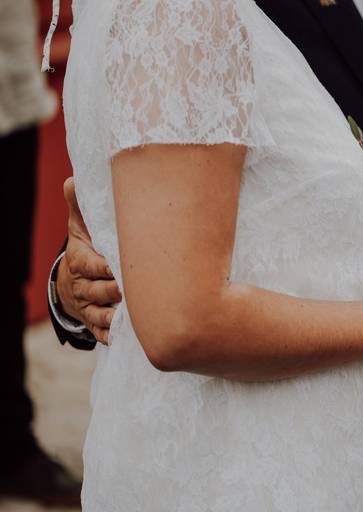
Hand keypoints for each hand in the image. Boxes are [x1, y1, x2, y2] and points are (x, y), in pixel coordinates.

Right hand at [57, 178, 120, 343]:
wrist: (74, 281)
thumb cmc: (87, 248)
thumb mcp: (82, 227)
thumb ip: (81, 206)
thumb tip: (72, 179)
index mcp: (81, 261)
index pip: (90, 265)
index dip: (104, 266)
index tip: (119, 266)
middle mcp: (83, 286)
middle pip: (99, 290)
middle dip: (116, 290)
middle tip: (136, 289)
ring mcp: (89, 306)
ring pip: (101, 313)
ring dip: (117, 315)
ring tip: (138, 315)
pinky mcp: (96, 322)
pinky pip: (103, 332)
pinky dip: (114, 334)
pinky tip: (129, 335)